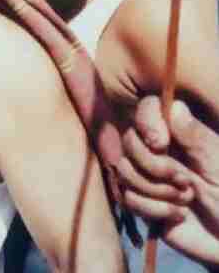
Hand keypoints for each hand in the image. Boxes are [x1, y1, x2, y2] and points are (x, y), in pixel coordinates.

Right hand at [118, 96, 218, 265]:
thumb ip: (196, 137)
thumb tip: (174, 105)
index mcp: (181, 135)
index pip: (148, 108)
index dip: (146, 121)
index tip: (160, 143)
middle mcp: (160, 151)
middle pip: (129, 141)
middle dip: (152, 164)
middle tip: (184, 181)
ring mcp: (148, 177)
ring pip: (124, 170)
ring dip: (155, 189)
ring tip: (184, 199)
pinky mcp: (142, 203)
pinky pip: (128, 198)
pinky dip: (153, 209)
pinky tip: (177, 215)